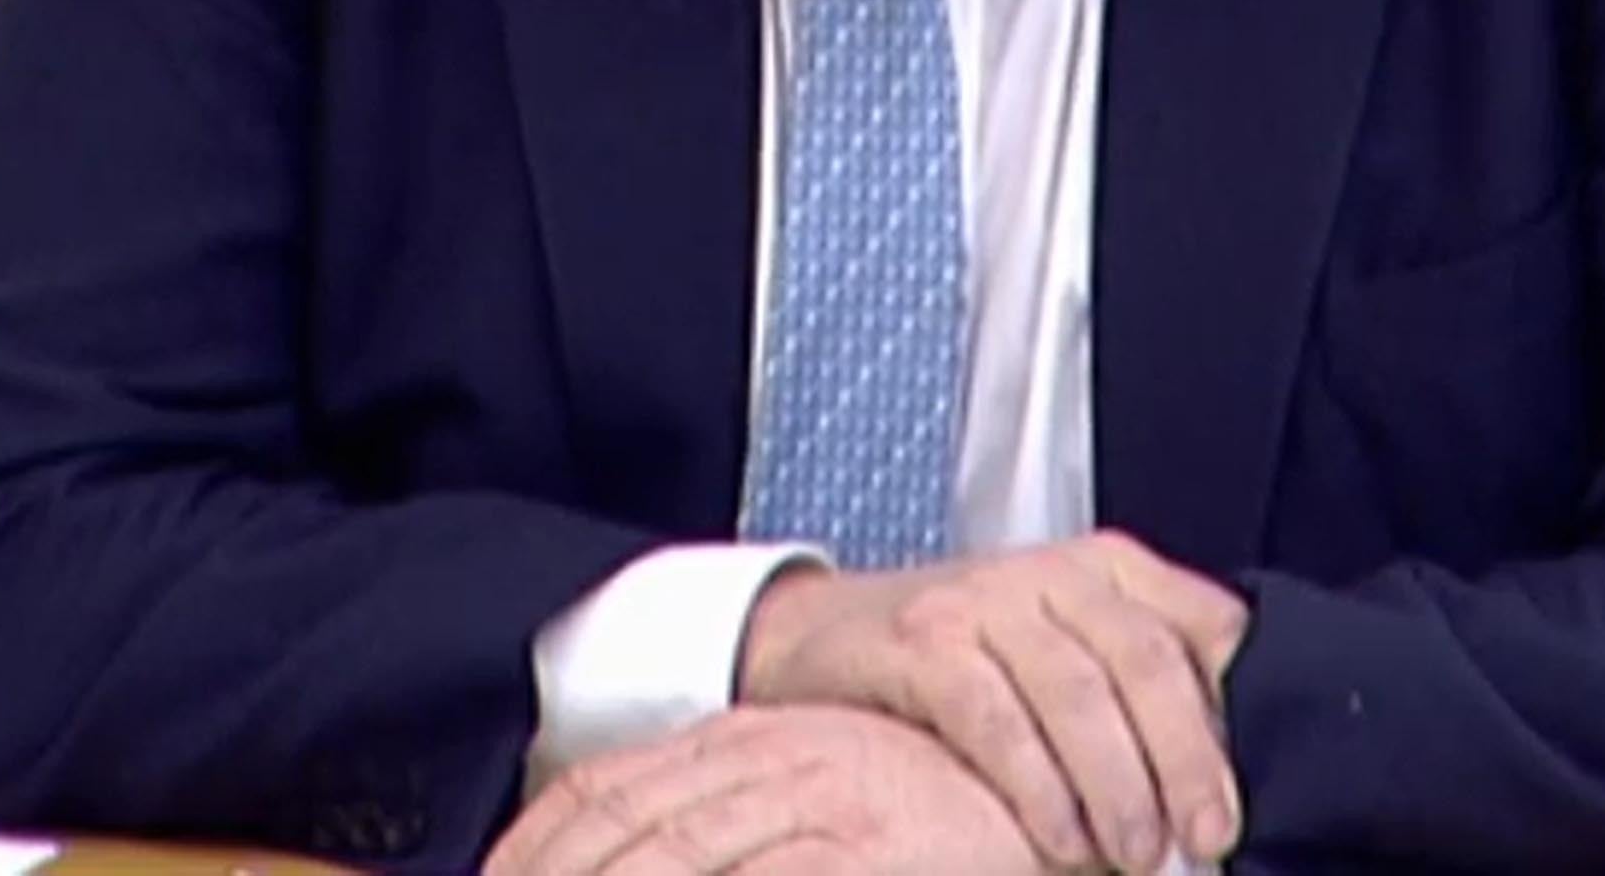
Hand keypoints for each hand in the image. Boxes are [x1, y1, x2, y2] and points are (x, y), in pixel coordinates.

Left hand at [488, 705, 1047, 875]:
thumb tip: (652, 857)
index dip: (531, 843)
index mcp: (752, 742)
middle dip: (549, 874)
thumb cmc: (948, 825)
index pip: (603, 786)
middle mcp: (773, 756)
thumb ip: (746, 839)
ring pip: (674, 856)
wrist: (1074, 808)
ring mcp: (821, 794)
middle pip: (618, 823)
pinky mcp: (870, 839)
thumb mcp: (826, 812)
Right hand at [734, 534, 1247, 875]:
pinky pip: (992, 715)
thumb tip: (1214, 784)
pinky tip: (1057, 839)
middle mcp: (1051, 573)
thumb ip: (1136, 690)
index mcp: (1106, 570)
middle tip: (1204, 838)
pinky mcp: (919, 643)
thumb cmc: (962, 657)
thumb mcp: (1061, 647)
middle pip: (1145, 659)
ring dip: (1117, 783)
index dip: (1232, 714)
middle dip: (1185, 758)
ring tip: (1135, 855)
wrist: (819, 634)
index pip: (1201, 626)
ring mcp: (981, 602)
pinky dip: (1034, 784)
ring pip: (1075, 689)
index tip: (1242, 797)